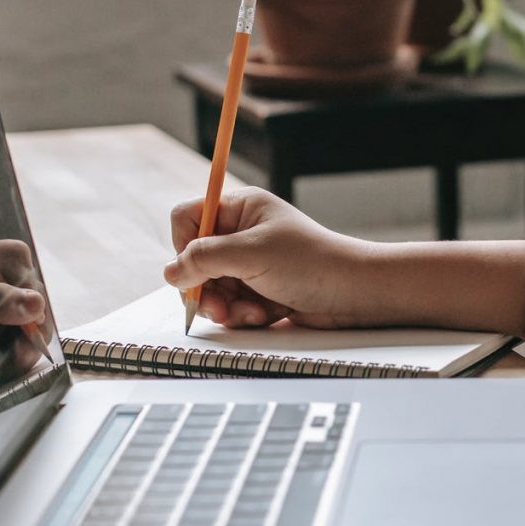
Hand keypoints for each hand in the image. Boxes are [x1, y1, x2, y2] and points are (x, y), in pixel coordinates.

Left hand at [0, 240, 48, 391]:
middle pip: (32, 285)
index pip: (12, 255)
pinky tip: (10, 366)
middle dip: (33, 313)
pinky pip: (31, 340)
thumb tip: (37, 302)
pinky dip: (26, 354)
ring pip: (37, 316)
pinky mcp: (4, 338)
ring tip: (16, 358)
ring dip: (32, 338)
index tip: (26, 304)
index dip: (24, 275)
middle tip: (27, 336)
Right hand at [165, 188, 374, 328]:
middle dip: (204, 287)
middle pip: (195, 260)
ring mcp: (250, 265)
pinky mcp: (260, 292)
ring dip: (225, 306)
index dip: (184, 245)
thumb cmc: (312, 262)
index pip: (189, 218)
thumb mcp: (251, 254)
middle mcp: (242, 235)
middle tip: (216, 306)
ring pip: (211, 288)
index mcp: (241, 209)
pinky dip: (242, 315)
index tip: (193, 269)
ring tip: (248, 312)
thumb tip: (171, 272)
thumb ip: (204, 259)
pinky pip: (232, 306)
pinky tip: (263, 316)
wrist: (354, 294)